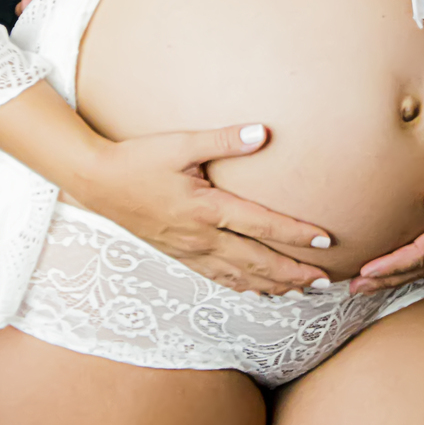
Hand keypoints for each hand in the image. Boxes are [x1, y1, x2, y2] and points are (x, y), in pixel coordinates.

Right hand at [83, 119, 336, 295]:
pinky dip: (243, 287)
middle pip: (257, 261)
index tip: (325, 241)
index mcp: (206, 209)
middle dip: (294, 272)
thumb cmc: (139, 159)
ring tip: (302, 291)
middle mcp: (201, 237)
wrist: (97, 183)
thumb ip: (224, 139)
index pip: (261, 224)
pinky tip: (257, 291)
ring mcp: (189, 251)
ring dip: (273, 285)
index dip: (295, 234)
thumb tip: (263, 133)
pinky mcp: (179, 255)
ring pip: (239, 276)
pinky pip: (218, 278)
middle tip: (326, 281)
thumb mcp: (181, 143)